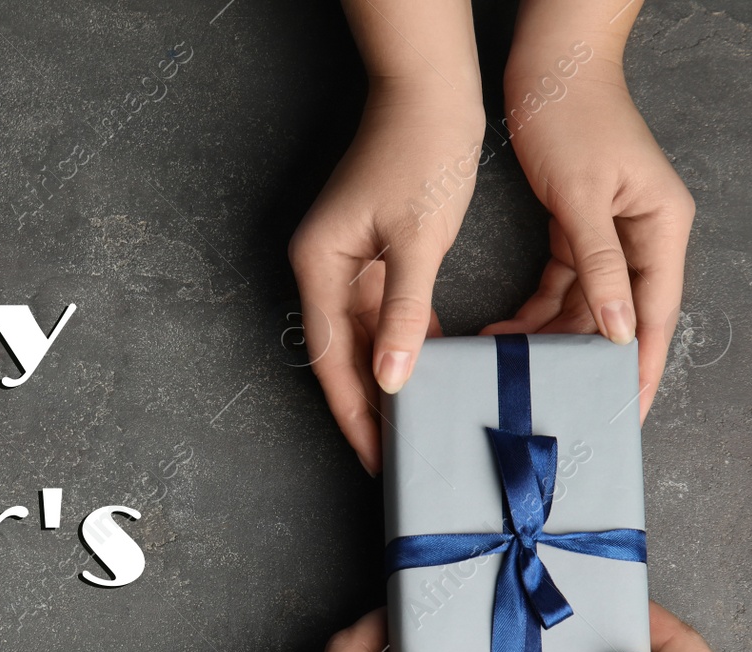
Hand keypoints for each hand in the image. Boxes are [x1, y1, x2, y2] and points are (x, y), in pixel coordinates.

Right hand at [290, 86, 484, 473]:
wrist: (432, 93)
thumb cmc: (422, 154)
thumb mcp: (416, 241)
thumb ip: (403, 315)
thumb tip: (391, 382)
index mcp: (319, 266)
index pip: (332, 360)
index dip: (353, 414)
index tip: (376, 458)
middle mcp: (324, 269)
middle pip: (342, 356)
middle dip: (369, 407)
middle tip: (398, 456)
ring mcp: (347, 262)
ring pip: (364, 339)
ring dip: (388, 379)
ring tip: (415, 424)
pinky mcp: (372, 254)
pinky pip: (384, 315)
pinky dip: (404, 344)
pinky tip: (431, 371)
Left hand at [483, 46, 693, 421]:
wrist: (548, 66)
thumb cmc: (574, 118)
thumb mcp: (582, 199)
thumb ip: (600, 267)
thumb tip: (617, 331)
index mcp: (662, 228)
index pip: (656, 315)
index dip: (639, 368)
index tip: (623, 415)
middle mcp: (644, 236)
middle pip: (620, 318)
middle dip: (590, 364)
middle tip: (562, 410)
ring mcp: (611, 235)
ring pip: (586, 307)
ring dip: (552, 340)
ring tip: (515, 373)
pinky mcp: (577, 229)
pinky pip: (561, 285)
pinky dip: (535, 312)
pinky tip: (504, 335)